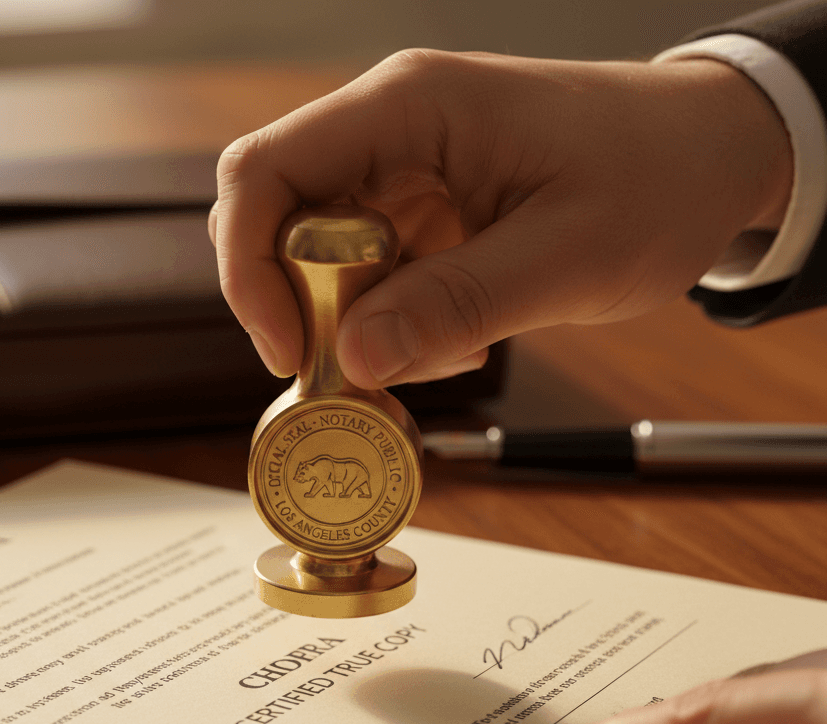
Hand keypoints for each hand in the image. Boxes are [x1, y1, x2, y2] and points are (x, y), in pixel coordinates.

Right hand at [211, 49, 791, 387]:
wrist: (714, 157)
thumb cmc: (660, 177)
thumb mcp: (567, 255)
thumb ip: (456, 304)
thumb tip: (354, 358)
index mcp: (409, 109)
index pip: (266, 173)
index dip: (249, 266)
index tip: (286, 350)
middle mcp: (390, 133)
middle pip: (281, 223)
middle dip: (302, 311)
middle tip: (356, 375)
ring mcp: (404, 176)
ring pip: (321, 263)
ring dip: (354, 328)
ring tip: (443, 351)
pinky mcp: (424, 216)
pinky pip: (371, 280)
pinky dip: (394, 326)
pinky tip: (458, 338)